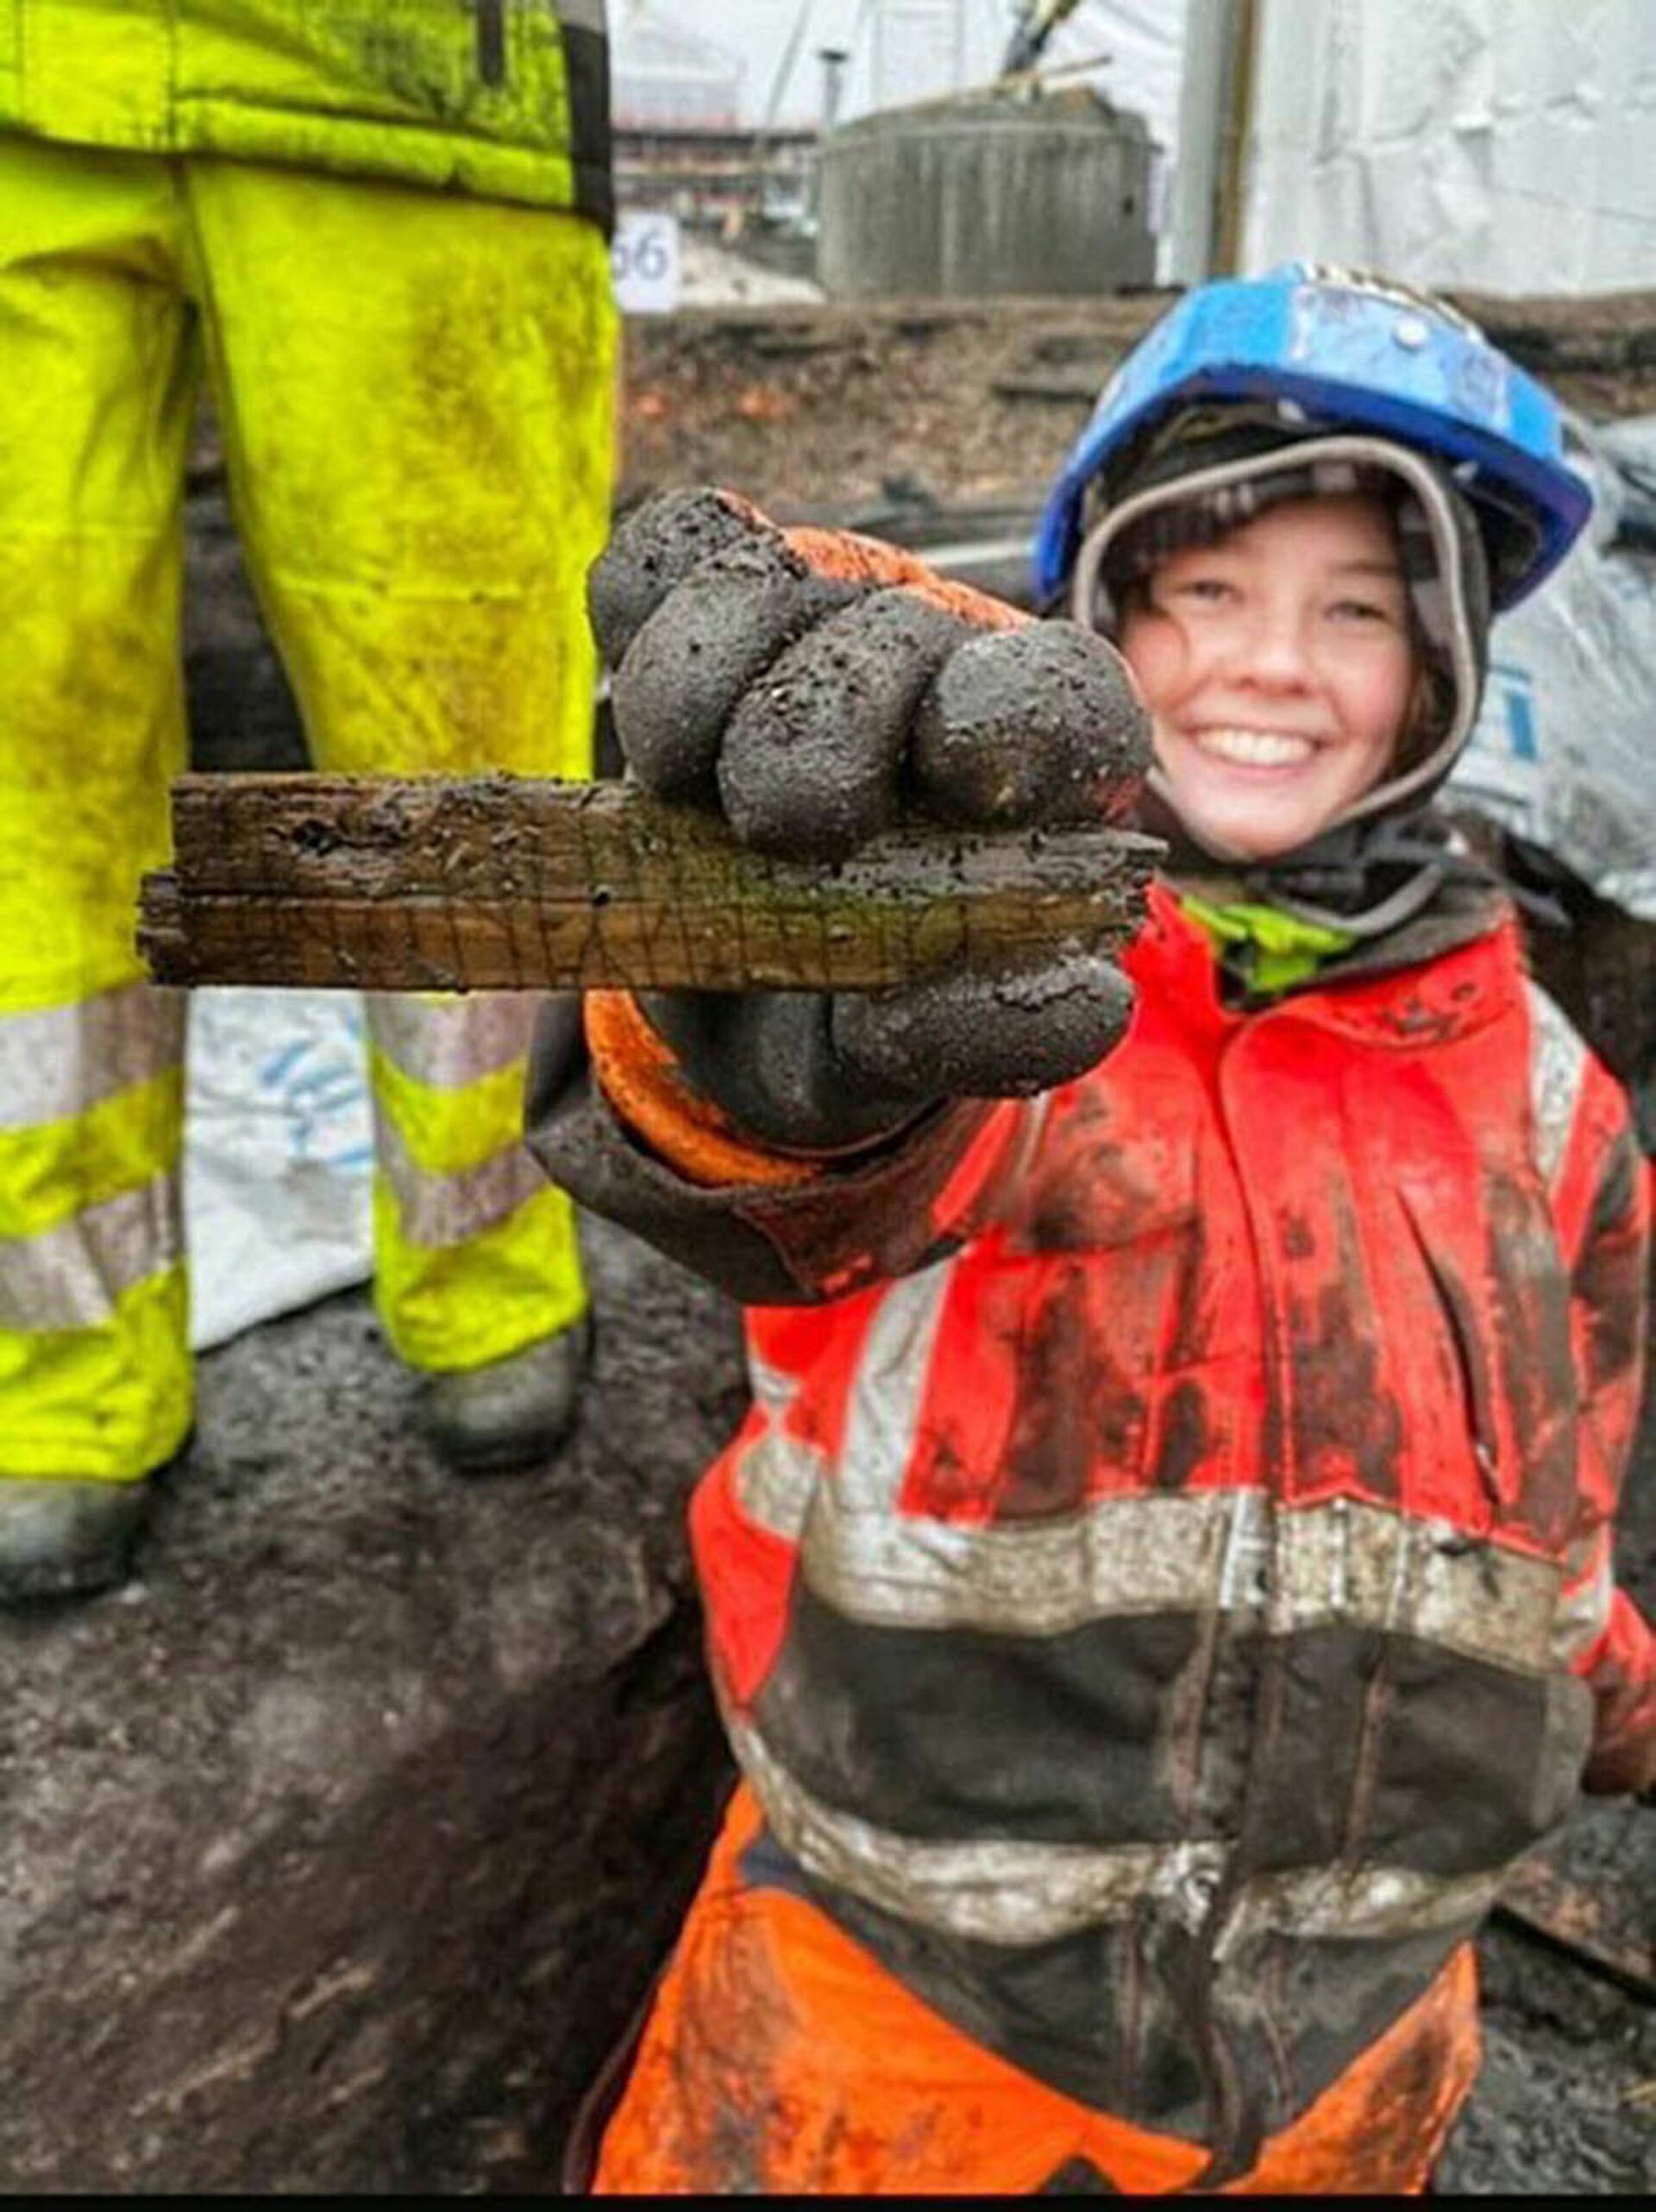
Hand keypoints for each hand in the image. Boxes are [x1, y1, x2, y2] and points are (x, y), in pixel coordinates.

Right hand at [588, 487, 1150, 1151]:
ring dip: (700, 681)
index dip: (1013, 714)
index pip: (1061, 693)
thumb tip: (1093, 1001)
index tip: (961, 777)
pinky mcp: (702, 609)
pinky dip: (639, 606)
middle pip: (894, 633)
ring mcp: (819, 621)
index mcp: (1037, 771)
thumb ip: (988, 1028)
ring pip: (765, 580)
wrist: (736, 1008)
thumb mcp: (909, 1055)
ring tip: (679, 780)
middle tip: (777, 828)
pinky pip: (667, 551)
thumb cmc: (857, 1018)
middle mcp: (937, 666)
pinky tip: (643, 708)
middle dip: (817, 733)